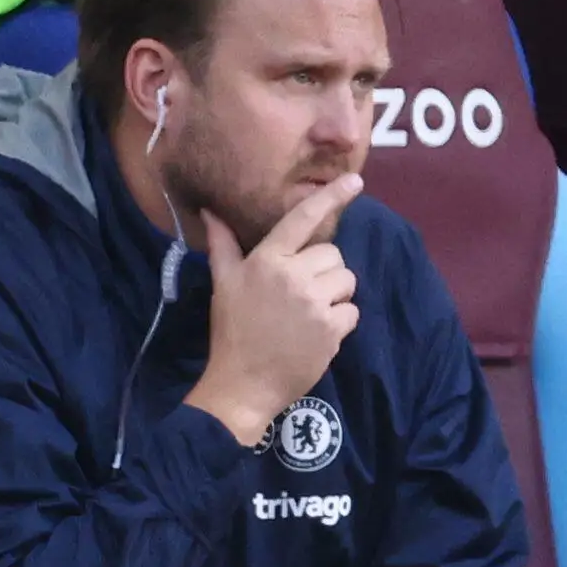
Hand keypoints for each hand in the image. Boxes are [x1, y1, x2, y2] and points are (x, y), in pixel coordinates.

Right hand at [186, 173, 360, 447]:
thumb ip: (224, 246)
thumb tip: (211, 212)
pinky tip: (317, 335)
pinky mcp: (331, 328)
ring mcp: (313, 302)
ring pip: (346, 280)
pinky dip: (340, 322)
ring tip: (308, 315)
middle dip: (323, 272)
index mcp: (266, 261)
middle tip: (299, 296)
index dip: (331, 197)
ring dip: (334, 295)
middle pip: (332, 254)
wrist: (242, 385)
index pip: (302, 219)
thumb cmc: (232, 332)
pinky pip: (352, 311)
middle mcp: (292, 276)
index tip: (355, 181)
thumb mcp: (224, 285)